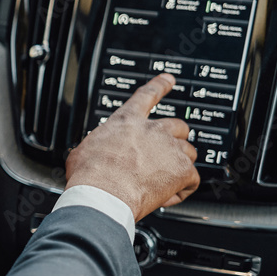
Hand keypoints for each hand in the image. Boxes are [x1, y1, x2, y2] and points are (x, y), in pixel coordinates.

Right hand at [65, 73, 199, 221]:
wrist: (103, 194)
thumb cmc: (90, 174)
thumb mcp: (84, 150)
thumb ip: (97, 145)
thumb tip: (90, 153)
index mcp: (127, 122)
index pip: (147, 95)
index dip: (160, 85)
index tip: (168, 79)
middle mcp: (152, 130)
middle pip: (177, 126)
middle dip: (174, 138)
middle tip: (165, 152)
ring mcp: (170, 149)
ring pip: (189, 152)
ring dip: (180, 164)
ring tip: (165, 179)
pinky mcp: (182, 170)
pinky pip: (192, 179)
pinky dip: (182, 189)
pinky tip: (168, 196)